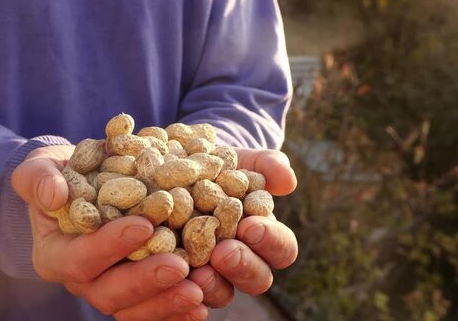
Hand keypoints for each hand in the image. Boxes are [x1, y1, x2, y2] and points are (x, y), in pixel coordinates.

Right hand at [12, 146, 207, 319]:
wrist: (81, 184)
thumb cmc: (59, 174)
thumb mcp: (41, 167)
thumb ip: (39, 179)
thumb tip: (54, 195)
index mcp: (55, 254)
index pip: (80, 259)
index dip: (110, 246)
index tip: (144, 226)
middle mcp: (81, 280)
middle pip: (109, 293)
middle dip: (145, 281)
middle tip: (179, 266)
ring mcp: (109, 289)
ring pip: (135, 309)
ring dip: (167, 302)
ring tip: (199, 289)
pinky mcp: (136, 292)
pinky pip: (154, 310)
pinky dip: (178, 310)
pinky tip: (204, 302)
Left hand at [188, 149, 298, 307]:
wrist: (178, 168)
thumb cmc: (219, 166)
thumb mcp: (241, 160)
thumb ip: (267, 166)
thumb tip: (287, 181)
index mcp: (265, 237)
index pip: (281, 248)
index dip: (270, 240)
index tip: (251, 226)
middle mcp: (243, 262)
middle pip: (257, 279)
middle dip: (242, 266)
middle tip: (224, 252)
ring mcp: (212, 276)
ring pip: (222, 294)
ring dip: (212, 286)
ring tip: (197, 272)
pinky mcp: (180, 281)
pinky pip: (184, 297)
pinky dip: (180, 293)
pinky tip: (169, 282)